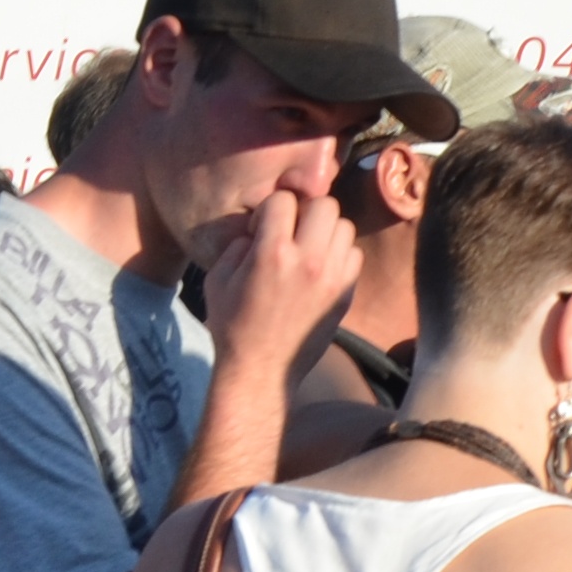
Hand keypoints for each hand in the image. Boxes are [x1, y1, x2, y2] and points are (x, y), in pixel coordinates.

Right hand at [192, 173, 362, 368]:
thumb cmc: (233, 326)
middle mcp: (308, 261)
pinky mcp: (345, 293)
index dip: (269, 210)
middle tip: (291, 231)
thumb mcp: (217, 279)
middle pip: (324, 204)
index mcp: (271, 253)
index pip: (283, 200)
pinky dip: (339, 255)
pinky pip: (353, 255)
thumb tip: (258, 230)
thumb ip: (238, 245)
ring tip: (307, 250)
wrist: (261, 371)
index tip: (262, 229)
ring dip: (324, 232)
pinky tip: (320, 269)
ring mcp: (332, 277)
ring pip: (343, 226)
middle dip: (304, 212)